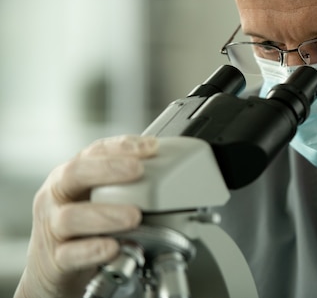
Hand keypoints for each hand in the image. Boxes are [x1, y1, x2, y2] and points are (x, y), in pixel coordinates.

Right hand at [13, 135, 157, 297]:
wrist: (52, 270)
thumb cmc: (80, 227)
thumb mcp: (96, 198)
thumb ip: (123, 184)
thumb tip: (166, 169)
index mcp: (70, 176)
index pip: (93, 152)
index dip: (121, 146)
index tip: (150, 146)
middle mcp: (56, 197)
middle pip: (75, 173)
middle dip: (108, 168)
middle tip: (138, 170)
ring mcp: (51, 228)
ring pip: (71, 217)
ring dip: (106, 214)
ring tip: (133, 216)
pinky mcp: (54, 260)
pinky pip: (70, 254)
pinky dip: (93, 250)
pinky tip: (114, 247)